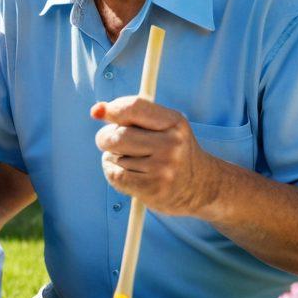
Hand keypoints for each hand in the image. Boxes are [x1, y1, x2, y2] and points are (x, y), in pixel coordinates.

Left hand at [91, 96, 219, 216]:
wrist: (200, 186)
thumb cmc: (172, 150)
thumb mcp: (164, 125)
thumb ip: (132, 114)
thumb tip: (96, 110)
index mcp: (174, 122)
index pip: (133, 107)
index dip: (111, 109)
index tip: (98, 112)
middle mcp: (172, 144)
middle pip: (117, 135)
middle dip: (106, 138)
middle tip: (113, 142)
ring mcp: (163, 168)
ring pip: (113, 157)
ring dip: (113, 158)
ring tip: (133, 161)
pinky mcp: (153, 189)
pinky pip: (115, 176)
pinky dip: (113, 173)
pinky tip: (129, 174)